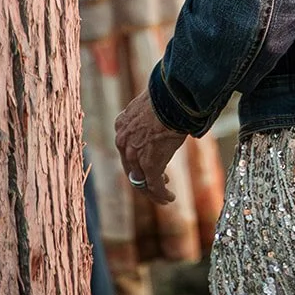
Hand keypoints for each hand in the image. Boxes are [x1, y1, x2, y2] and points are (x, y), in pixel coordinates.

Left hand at [114, 90, 185, 205]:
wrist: (173, 97)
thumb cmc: (167, 96)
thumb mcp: (149, 105)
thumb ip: (147, 115)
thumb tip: (159, 112)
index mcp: (121, 126)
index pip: (126, 150)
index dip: (137, 160)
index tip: (148, 164)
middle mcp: (123, 142)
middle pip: (131, 168)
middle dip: (143, 178)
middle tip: (158, 182)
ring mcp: (135, 155)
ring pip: (141, 181)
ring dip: (152, 191)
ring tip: (164, 197)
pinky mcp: (151, 164)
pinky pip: (154, 185)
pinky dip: (162, 194)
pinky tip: (169, 198)